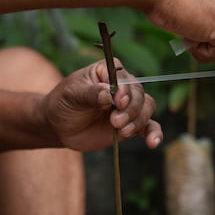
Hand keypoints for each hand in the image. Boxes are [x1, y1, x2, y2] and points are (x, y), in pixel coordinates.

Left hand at [41, 59, 162, 151]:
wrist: (60, 127)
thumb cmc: (64, 104)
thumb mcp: (72, 95)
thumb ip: (91, 94)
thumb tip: (110, 95)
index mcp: (109, 71)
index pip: (124, 78)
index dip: (125, 91)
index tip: (117, 102)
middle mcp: (123, 87)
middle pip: (139, 94)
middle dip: (130, 110)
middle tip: (114, 122)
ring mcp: (128, 106)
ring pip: (147, 109)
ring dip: (138, 121)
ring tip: (122, 132)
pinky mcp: (131, 124)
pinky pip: (149, 127)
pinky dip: (154, 133)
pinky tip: (153, 142)